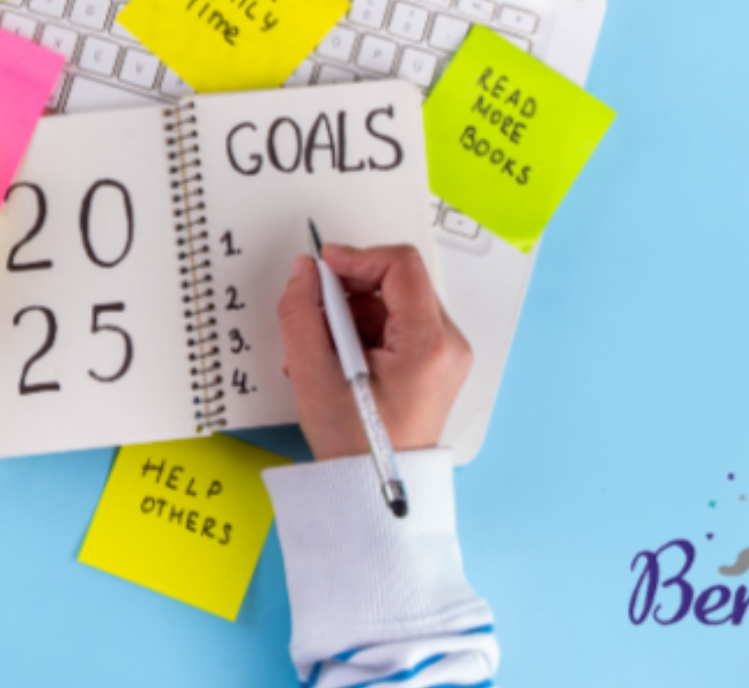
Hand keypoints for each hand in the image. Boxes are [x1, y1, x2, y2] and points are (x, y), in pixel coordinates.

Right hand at [275, 243, 470, 460]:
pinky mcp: (433, 364)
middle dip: (349, 293)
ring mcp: (444, 355)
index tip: (324, 266)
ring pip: (393, 303)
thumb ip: (301, 314)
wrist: (375, 491)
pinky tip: (337, 361)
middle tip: (316, 318)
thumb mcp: (314, 376)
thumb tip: (304, 274)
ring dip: (351, 316)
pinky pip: (396, 325)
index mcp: (429, 345)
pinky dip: (362, 332)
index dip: (357, 257)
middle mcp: (447, 345)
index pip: (401, 265)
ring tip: (322, 353)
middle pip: (397, 283)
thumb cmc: (356, 447)